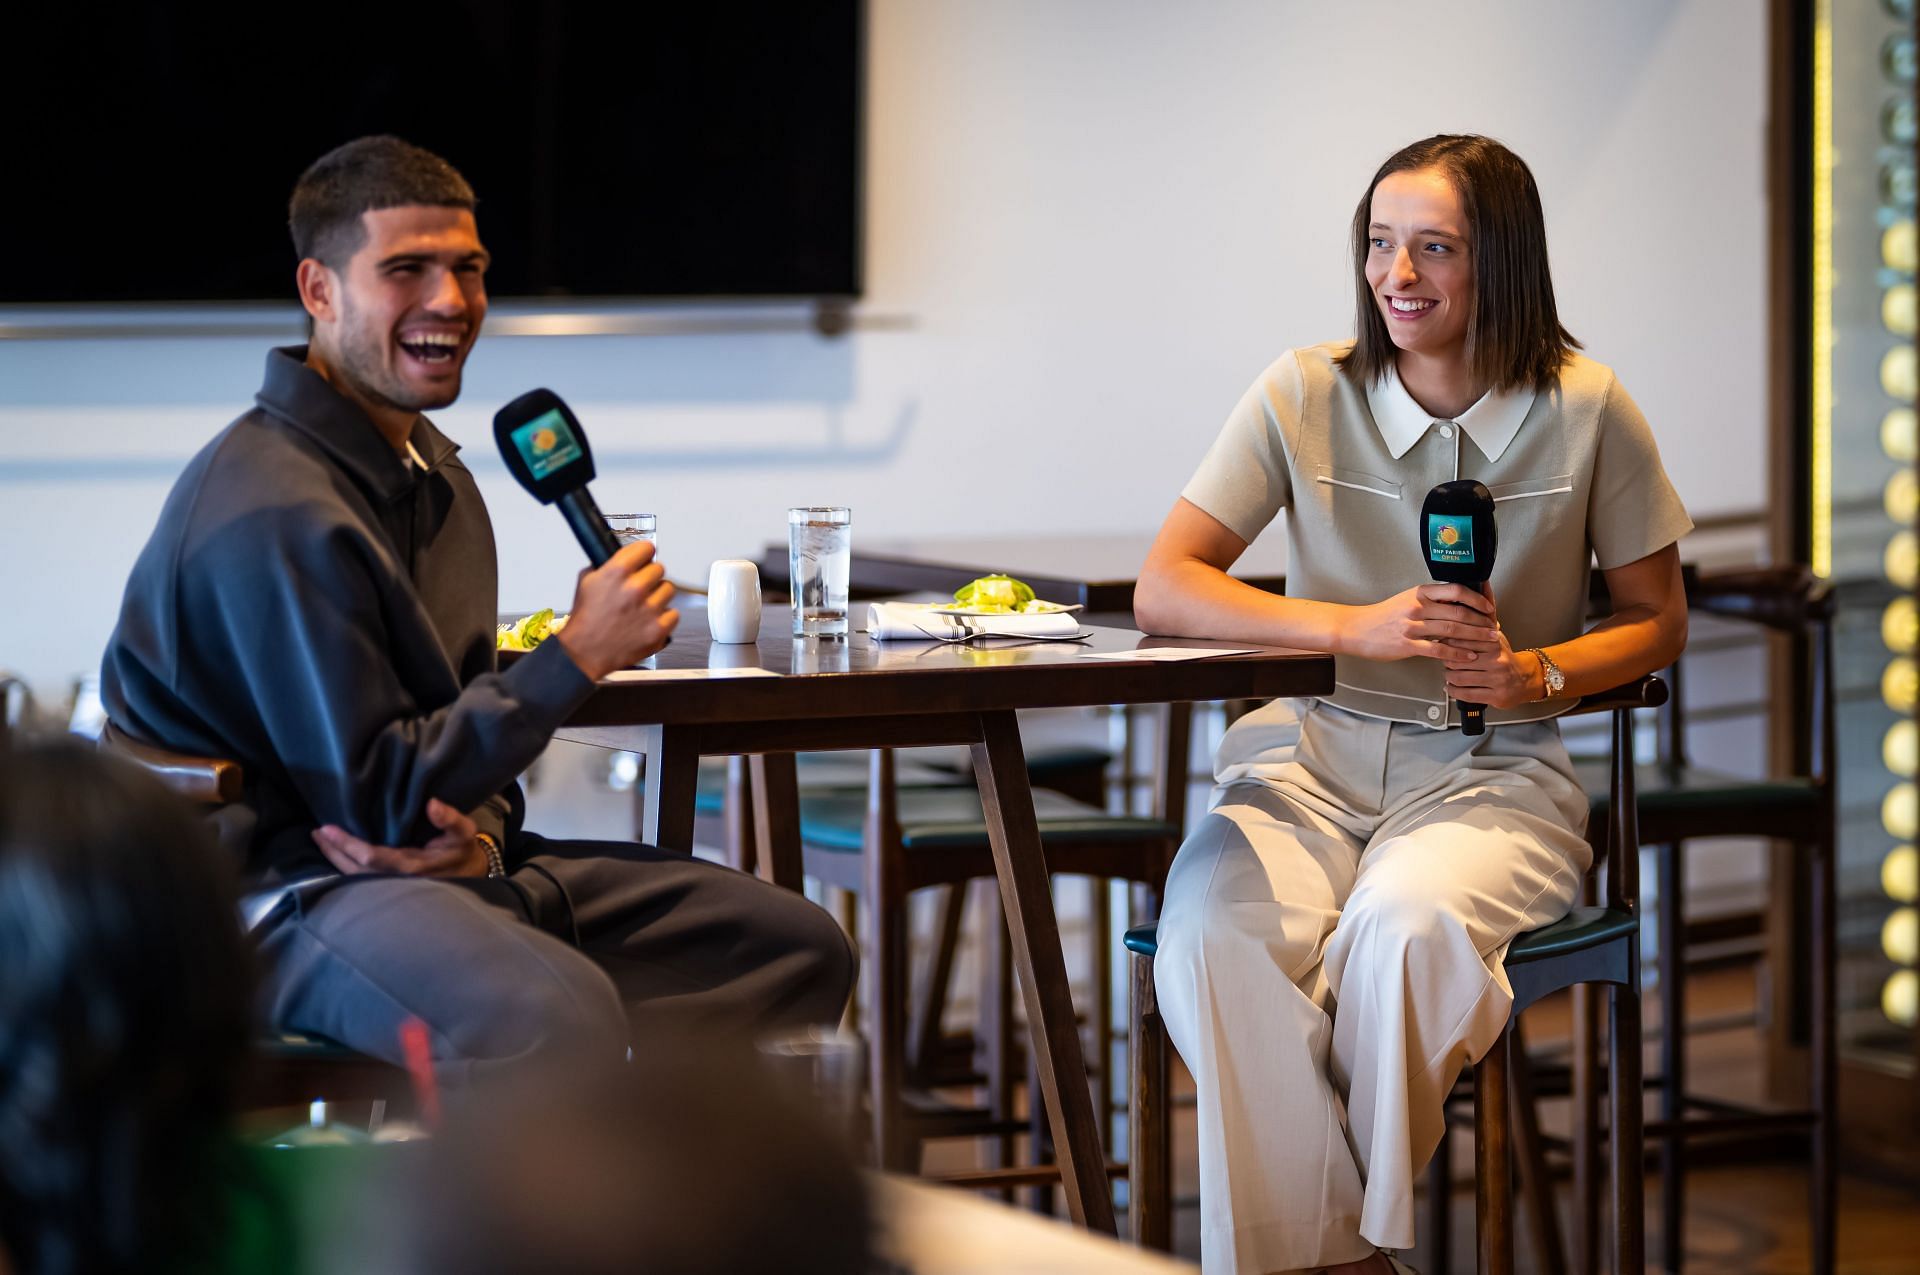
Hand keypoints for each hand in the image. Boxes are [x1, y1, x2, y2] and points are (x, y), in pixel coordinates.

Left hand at [312, 798, 489, 877]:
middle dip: (334, 852)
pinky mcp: (389, 886)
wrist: (470, 874)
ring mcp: (391, 886)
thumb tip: (432, 804)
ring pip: (355, 878)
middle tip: (317, 832)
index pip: (371, 858)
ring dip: (335, 859)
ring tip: (320, 840)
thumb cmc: (462, 850)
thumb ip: (450, 818)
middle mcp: (396, 881)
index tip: (327, 829)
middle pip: (354, 871)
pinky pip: (360, 879)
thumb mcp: (464, 832)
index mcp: (411, 867)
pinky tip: (336, 853)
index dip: (346, 844)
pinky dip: (345, 866)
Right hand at [555, 539, 680, 679]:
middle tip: (641, 587)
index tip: (645, 557)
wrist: (585, 652)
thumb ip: (608, 566)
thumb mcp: (587, 581)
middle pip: (659, 569)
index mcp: (617, 572)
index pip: (646, 548)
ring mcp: (650, 609)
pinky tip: (650, 620)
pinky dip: (664, 617)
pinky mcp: (659, 629)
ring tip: (644, 605)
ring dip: (658, 595)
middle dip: (649, 576)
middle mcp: (636, 588)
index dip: (644, 553)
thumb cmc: (586, 620)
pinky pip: (673, 614)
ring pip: (669, 589)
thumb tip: (625, 558)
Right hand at [1338, 583, 1495, 661]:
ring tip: (1489, 641)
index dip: (1476, 599)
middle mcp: (1418, 607)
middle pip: (1458, 612)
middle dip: (1481, 621)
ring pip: (1452, 631)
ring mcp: (1412, 626)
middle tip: (1495, 628)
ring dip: (1474, 636)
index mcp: (1420, 593)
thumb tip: (1456, 603)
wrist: (1357, 628)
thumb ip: (1430, 600)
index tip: (1489, 607)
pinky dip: (1456, 654)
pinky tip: (1468, 657)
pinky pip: (1438, 650)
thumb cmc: (1383, 616)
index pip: (1455, 590)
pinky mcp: (1407, 644)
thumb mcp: (1407, 599)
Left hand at [1436, 584, 1541, 708]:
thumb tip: (1482, 582)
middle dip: (1447, 659)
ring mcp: (1496, 679)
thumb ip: (1485, 610)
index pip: (1461, 638)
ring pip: (1458, 677)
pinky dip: (1454, 690)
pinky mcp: (1495, 696)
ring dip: (1449, 675)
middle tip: (1446, 657)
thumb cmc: (1504, 654)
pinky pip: (1465, 694)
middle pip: (1456, 658)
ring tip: (1450, 671)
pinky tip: (1452, 685)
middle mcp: (1496, 660)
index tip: (1443, 640)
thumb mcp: (1495, 631)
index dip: (1448, 641)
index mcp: (1493, 642)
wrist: (1526, 679)